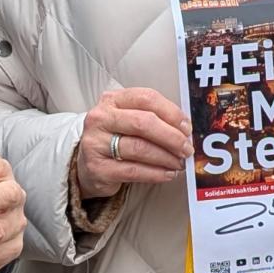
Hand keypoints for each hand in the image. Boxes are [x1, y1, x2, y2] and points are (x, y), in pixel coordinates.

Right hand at [74, 88, 191, 200]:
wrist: (86, 164)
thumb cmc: (114, 139)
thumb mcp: (127, 120)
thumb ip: (153, 118)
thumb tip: (185, 129)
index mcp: (112, 100)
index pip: (147, 98)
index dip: (171, 113)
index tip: (187, 128)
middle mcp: (101, 118)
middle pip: (144, 123)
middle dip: (172, 137)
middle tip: (186, 149)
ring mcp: (96, 143)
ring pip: (140, 148)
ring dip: (166, 158)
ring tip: (179, 163)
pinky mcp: (98, 168)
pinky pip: (134, 171)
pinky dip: (155, 173)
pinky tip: (167, 174)